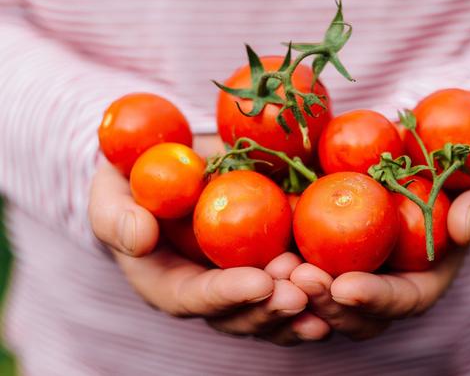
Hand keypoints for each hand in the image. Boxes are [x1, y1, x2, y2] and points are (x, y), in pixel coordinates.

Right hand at [88, 135, 329, 345]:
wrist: (169, 168)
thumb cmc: (131, 183)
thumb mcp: (110, 193)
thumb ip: (117, 217)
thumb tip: (140, 237)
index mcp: (169, 283)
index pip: (195, 299)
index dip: (227, 296)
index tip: (258, 283)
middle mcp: (210, 292)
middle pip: (242, 315)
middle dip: (273, 307)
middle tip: (302, 290)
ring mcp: (243, 280)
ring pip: (274, 308)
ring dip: (304, 303)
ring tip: (327, 287)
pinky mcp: (271, 261)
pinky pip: (296, 283)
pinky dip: (321, 288)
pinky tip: (345, 283)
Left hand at [290, 165, 469, 340]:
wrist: (430, 150)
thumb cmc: (467, 172)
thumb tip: (464, 227)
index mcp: (425, 279)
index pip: (402, 302)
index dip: (375, 300)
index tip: (347, 286)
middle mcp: (385, 282)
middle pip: (353, 310)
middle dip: (325, 301)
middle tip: (299, 279)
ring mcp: (353, 265)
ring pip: (319, 294)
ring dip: (295, 288)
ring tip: (273, 268)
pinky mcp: (325, 245)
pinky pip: (299, 258)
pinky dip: (279, 260)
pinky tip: (260, 245)